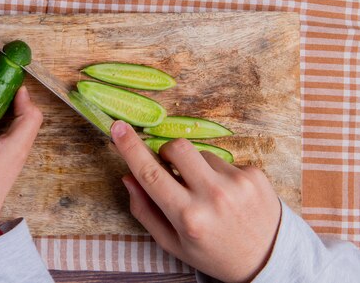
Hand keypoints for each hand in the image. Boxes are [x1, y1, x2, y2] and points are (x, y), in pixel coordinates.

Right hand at [111, 121, 280, 282]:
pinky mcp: (254, 174)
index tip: (118, 127)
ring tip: (210, 194)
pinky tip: (230, 196)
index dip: (130, 147)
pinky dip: (220, 174)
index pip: (150, 173)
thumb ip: (145, 211)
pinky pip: (224, 161)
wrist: (270, 259)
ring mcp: (237, 183)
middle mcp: (213, 197)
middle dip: (168, 152)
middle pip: (177, 148)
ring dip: (197, 167)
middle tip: (172, 169)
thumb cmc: (214, 253)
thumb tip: (128, 177)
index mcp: (188, 217)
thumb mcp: (173, 243)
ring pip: (201, 154)